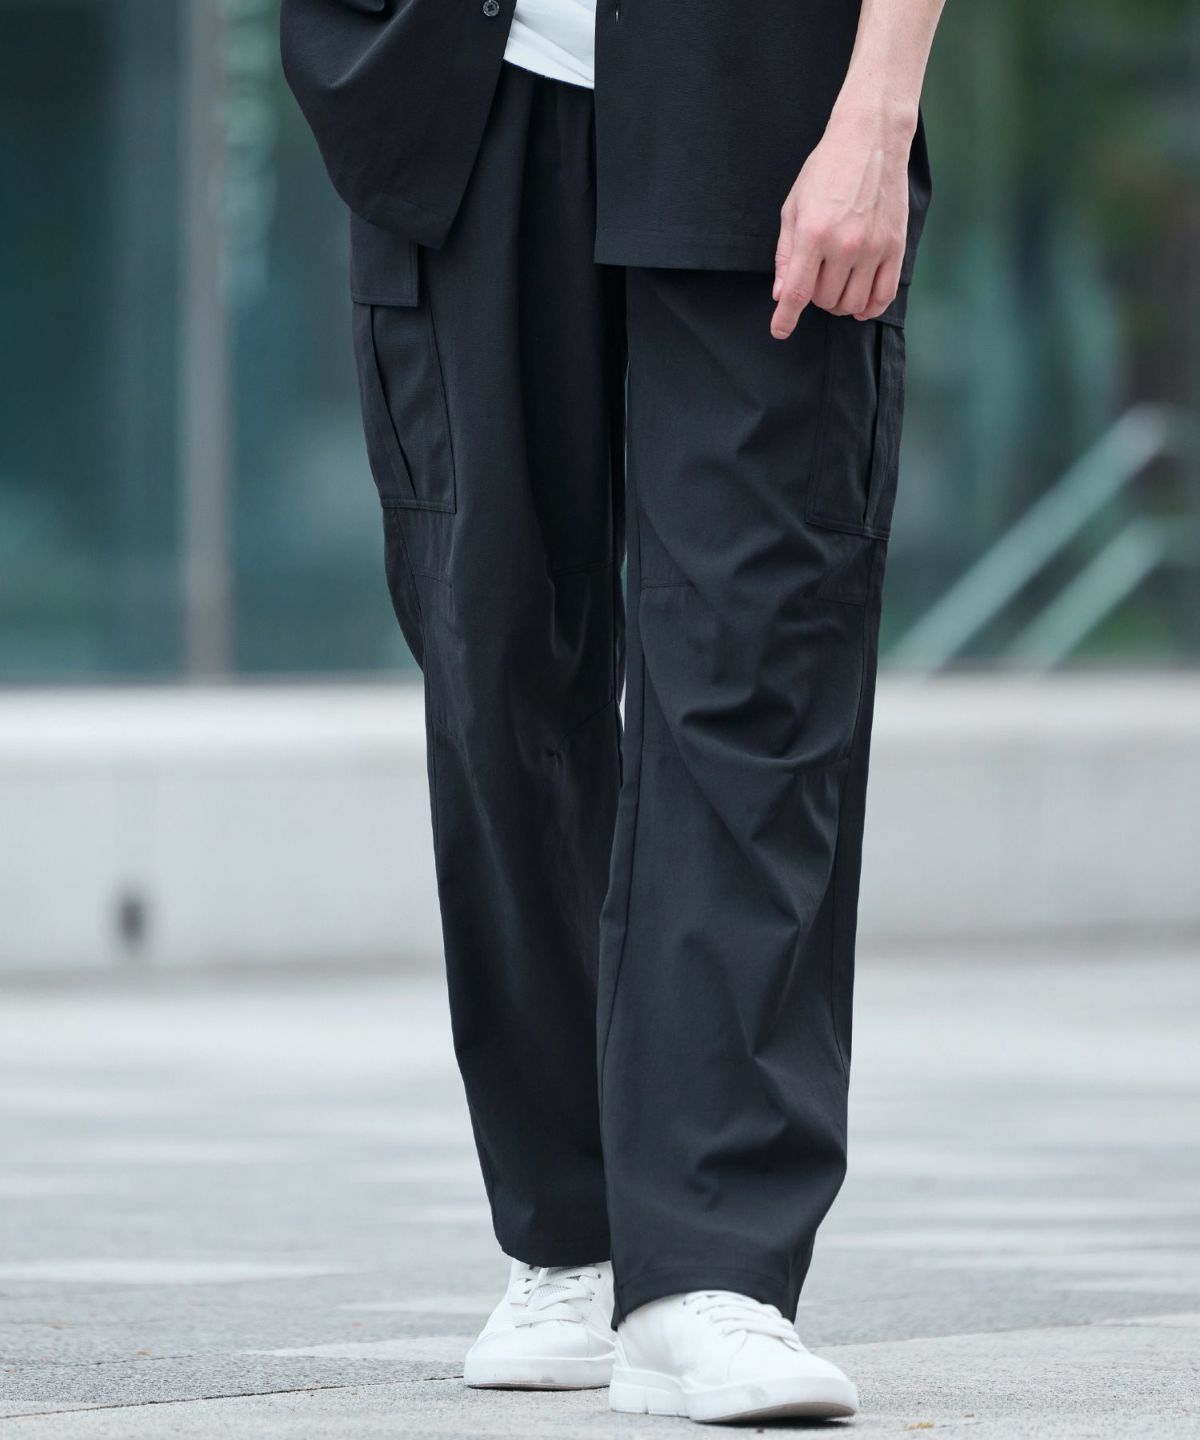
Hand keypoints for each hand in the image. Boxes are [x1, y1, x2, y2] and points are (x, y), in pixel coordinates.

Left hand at [770, 101, 912, 338]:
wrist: (870, 140)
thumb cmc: (827, 169)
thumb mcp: (794, 207)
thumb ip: (786, 254)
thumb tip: (781, 294)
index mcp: (814, 234)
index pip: (798, 292)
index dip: (786, 318)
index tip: (780, 331)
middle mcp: (845, 245)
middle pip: (825, 301)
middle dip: (816, 297)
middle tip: (816, 277)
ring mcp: (874, 248)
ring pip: (853, 303)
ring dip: (840, 303)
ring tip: (837, 285)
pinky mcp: (896, 247)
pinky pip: (883, 295)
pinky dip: (869, 308)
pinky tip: (860, 304)